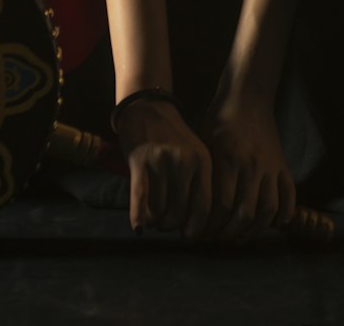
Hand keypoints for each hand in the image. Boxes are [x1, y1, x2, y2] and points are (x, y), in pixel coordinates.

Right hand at [114, 97, 212, 237]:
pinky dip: (139, 218)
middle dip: (171, 225)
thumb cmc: (173, 137)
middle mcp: (184, 162)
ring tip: (153, 219)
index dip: (196, 228)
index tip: (188, 236)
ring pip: (160, 210)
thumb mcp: (195, 154)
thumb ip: (198, 185)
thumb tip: (195, 227)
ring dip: (155, 221)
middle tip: (166, 225)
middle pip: (180, 214)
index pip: (205, 208)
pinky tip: (138, 228)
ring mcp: (161, 161)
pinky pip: (140, 199)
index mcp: (203, 162)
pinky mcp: (140, 161)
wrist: (148, 106)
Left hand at [201, 97, 295, 242]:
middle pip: (244, 213)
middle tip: (216, 238)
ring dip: (254, 231)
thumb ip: (200, 173)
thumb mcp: (202, 141)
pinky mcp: (283, 166)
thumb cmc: (218, 121)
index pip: (221, 204)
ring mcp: (271, 166)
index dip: (209, 224)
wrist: (247, 98)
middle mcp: (252, 165)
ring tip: (239, 236)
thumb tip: (186, 206)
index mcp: (228, 159)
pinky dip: (284, 214)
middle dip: (228, 233)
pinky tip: (271, 224)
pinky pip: (289, 196)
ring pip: (268, 210)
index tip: (198, 232)